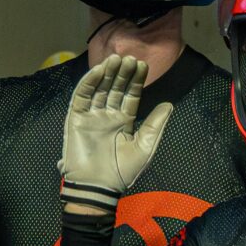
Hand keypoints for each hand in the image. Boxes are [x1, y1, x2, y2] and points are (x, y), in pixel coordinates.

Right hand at [59, 55, 171, 213]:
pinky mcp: (75, 119)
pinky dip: (89, 82)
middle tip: (130, 57)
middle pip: (114, 88)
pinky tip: (98, 71)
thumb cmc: (122, 171)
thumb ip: (155, 125)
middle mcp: (107, 116)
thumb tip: (169, 105)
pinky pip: (82, 97)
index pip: (130, 95)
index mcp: (123, 122)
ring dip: (107, 74)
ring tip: (116, 59)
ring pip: (99, 89)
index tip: (142, 65)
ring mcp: (91, 116)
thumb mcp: (145, 147)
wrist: (98, 188)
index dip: (135, 81)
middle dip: (122, 73)